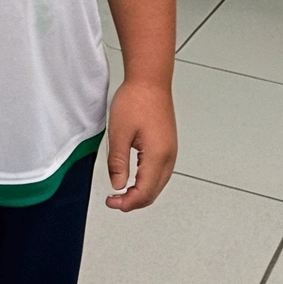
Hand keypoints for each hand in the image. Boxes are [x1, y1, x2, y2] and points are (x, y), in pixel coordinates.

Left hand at [105, 80, 176, 211]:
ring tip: (122, 192)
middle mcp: (168, 157)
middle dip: (134, 201)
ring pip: (158, 184)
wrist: (150, 80)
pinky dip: (148, 181)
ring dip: (142, 192)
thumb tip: (118, 185)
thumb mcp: (119, 132)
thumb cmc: (136, 100)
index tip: (111, 202)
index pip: (144, 193)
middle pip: (154, 192)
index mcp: (157, 156)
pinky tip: (135, 178)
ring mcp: (170, 151)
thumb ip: (118, 162)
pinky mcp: (168, 145)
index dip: (127, 203)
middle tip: (114, 200)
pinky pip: (160, 172)